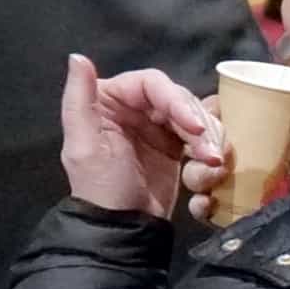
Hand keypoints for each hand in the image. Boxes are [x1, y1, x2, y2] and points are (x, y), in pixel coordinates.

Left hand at [57, 55, 221, 218]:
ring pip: (192, 113)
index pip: (151, 83)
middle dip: (196, 120)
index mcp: (107, 100)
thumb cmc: (102, 188)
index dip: (176, 99)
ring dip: (207, 135)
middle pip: (177, 96)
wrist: (123, 230)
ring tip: (212, 161)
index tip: (193, 126)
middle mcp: (132, 107)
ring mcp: (155, 126)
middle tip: (209, 150)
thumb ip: (79, 99)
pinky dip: (209, 145)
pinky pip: (198, 134)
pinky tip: (211, 163)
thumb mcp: (84, 146)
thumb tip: (77, 58)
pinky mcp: (173, 146)